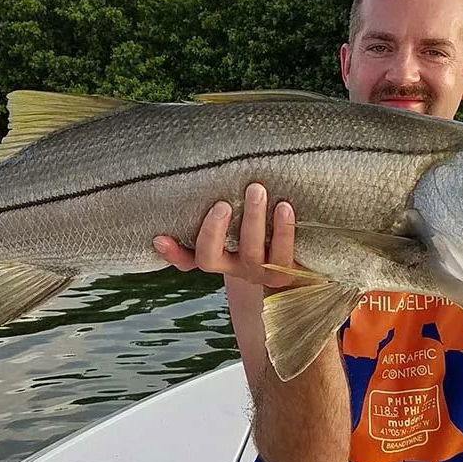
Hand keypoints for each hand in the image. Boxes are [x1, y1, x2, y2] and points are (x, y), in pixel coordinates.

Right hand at [153, 182, 296, 287]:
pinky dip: (283, 230)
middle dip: (214, 230)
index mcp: (216, 258)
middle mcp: (233, 268)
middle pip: (212, 256)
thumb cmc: (260, 230)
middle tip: (223, 203)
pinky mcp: (286, 271)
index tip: (161, 237)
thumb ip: (212, 212)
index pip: (186, 259)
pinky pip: (283, 254)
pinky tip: (285, 207)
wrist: (301, 258)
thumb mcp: (234, 223)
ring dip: (253, 221)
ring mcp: (259, 271)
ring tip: (257, 190)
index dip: (173, 252)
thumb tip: (173, 206)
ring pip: (250, 253)